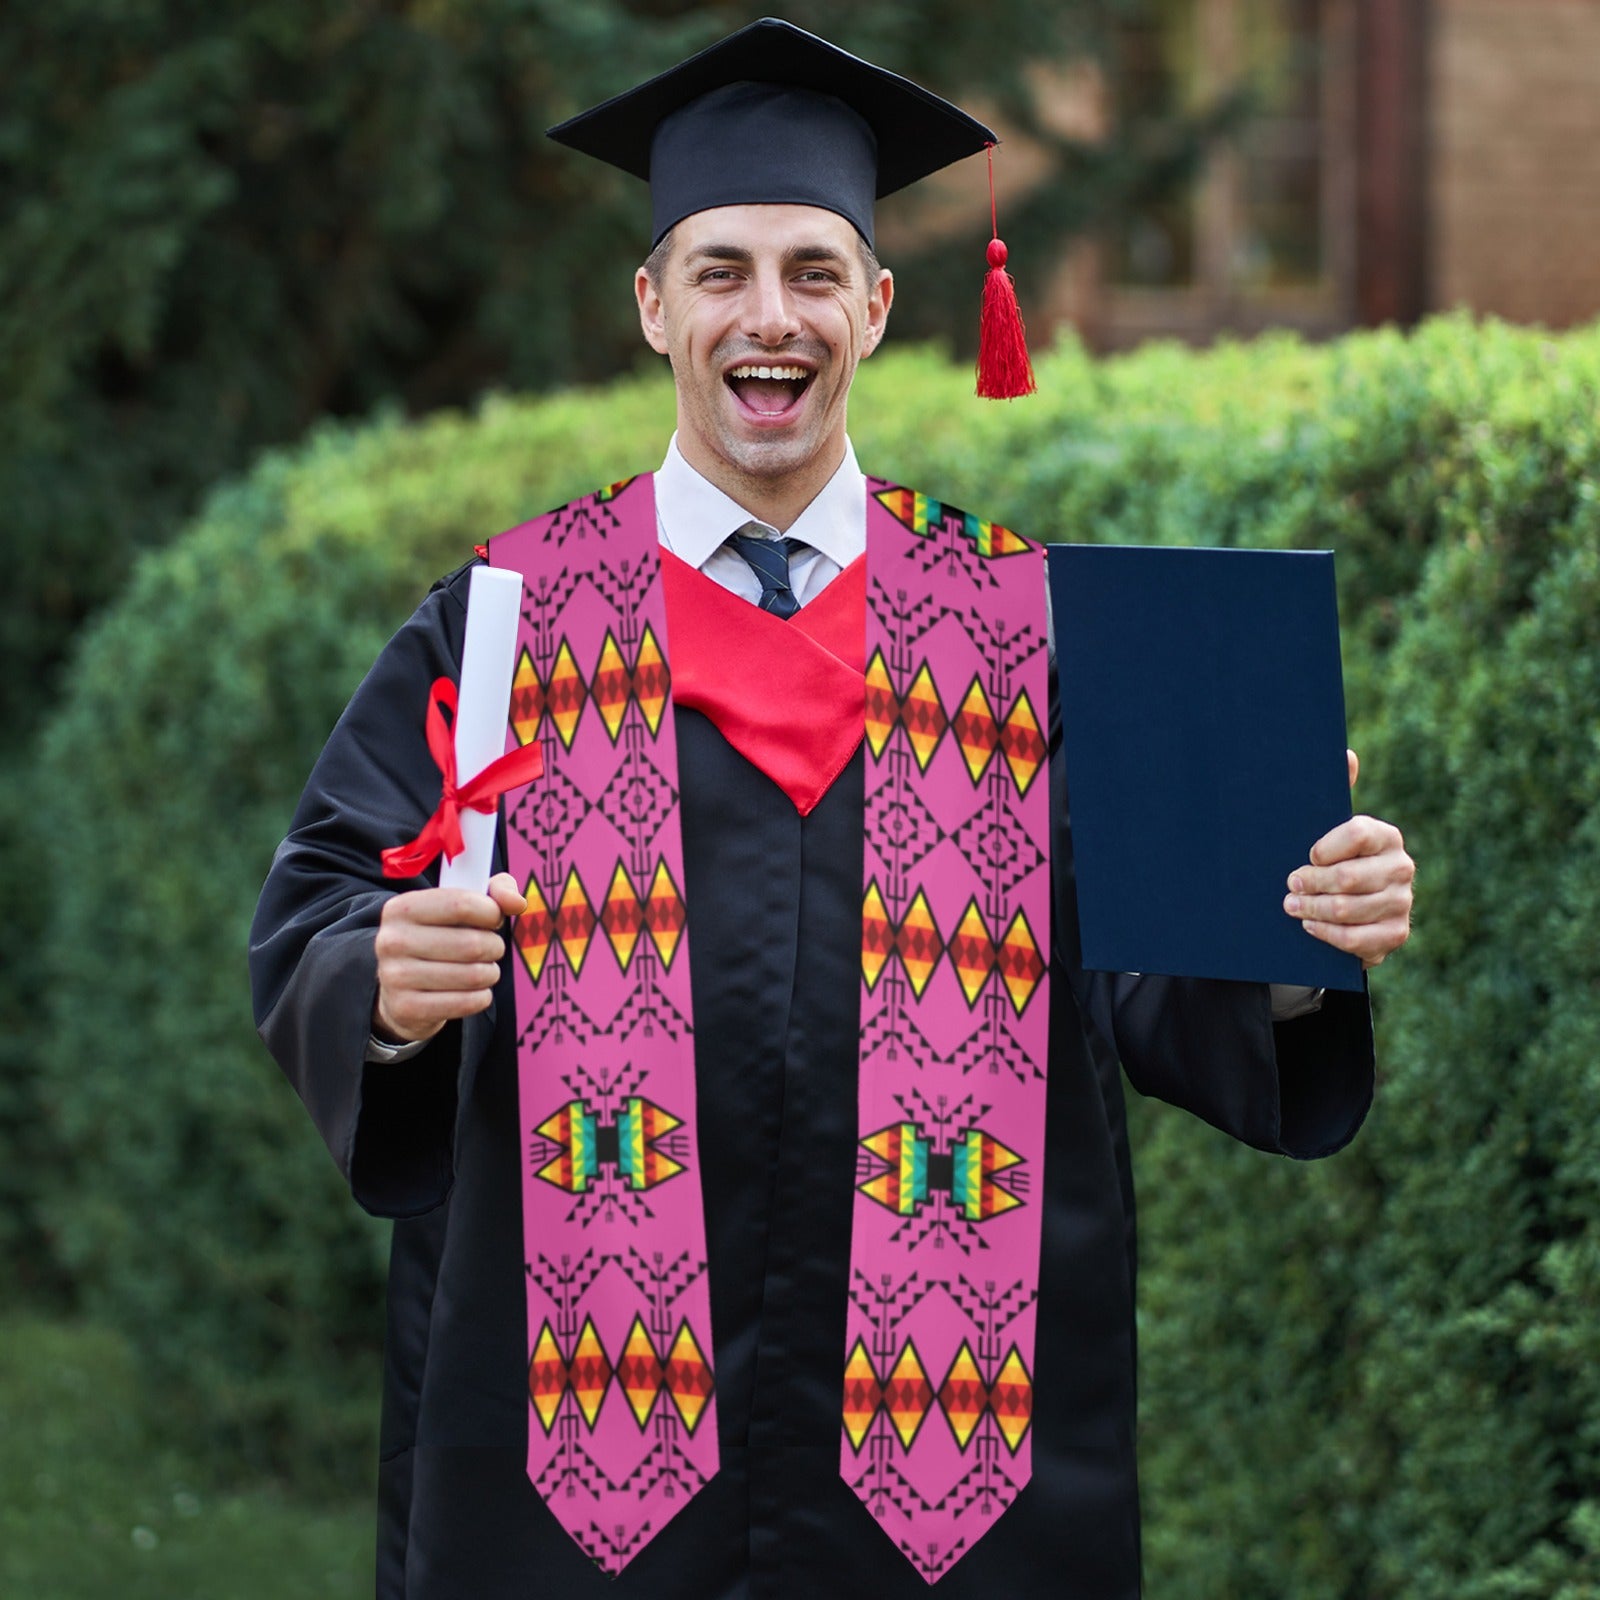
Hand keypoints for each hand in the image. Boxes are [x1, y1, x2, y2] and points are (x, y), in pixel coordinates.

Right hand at [372, 871, 527, 1043]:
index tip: (494, 919)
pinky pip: (466, 1003)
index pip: (461, 904)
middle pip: (471, 944)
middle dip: (494, 947)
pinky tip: (474, 991)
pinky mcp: (406, 1008)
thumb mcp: (461, 905)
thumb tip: (517, 903)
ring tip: (483, 969)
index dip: (491, 912)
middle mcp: (392, 940)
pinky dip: (481, 997)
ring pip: (473, 975)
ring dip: (490, 973)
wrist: (401, 988)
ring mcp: (395, 977)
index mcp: (402, 908)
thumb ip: (495, 892)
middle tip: (491, 949)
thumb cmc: (439, 937)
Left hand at [1283, 750, 1413, 967]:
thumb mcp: (1329, 828)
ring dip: (1312, 909)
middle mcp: (1401, 867)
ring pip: (1348, 909)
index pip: (1356, 833)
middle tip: (1289, 885)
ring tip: (1291, 906)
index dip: (1325, 847)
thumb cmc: (1333, 860)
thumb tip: (1346, 754)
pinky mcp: (1395, 934)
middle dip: (1310, 883)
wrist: (1351, 909)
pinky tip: (1310, 926)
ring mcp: (1402, 903)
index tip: (1306, 855)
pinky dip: (1327, 934)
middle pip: (1348, 877)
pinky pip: (1356, 939)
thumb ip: (1336, 792)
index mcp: (1386, 836)